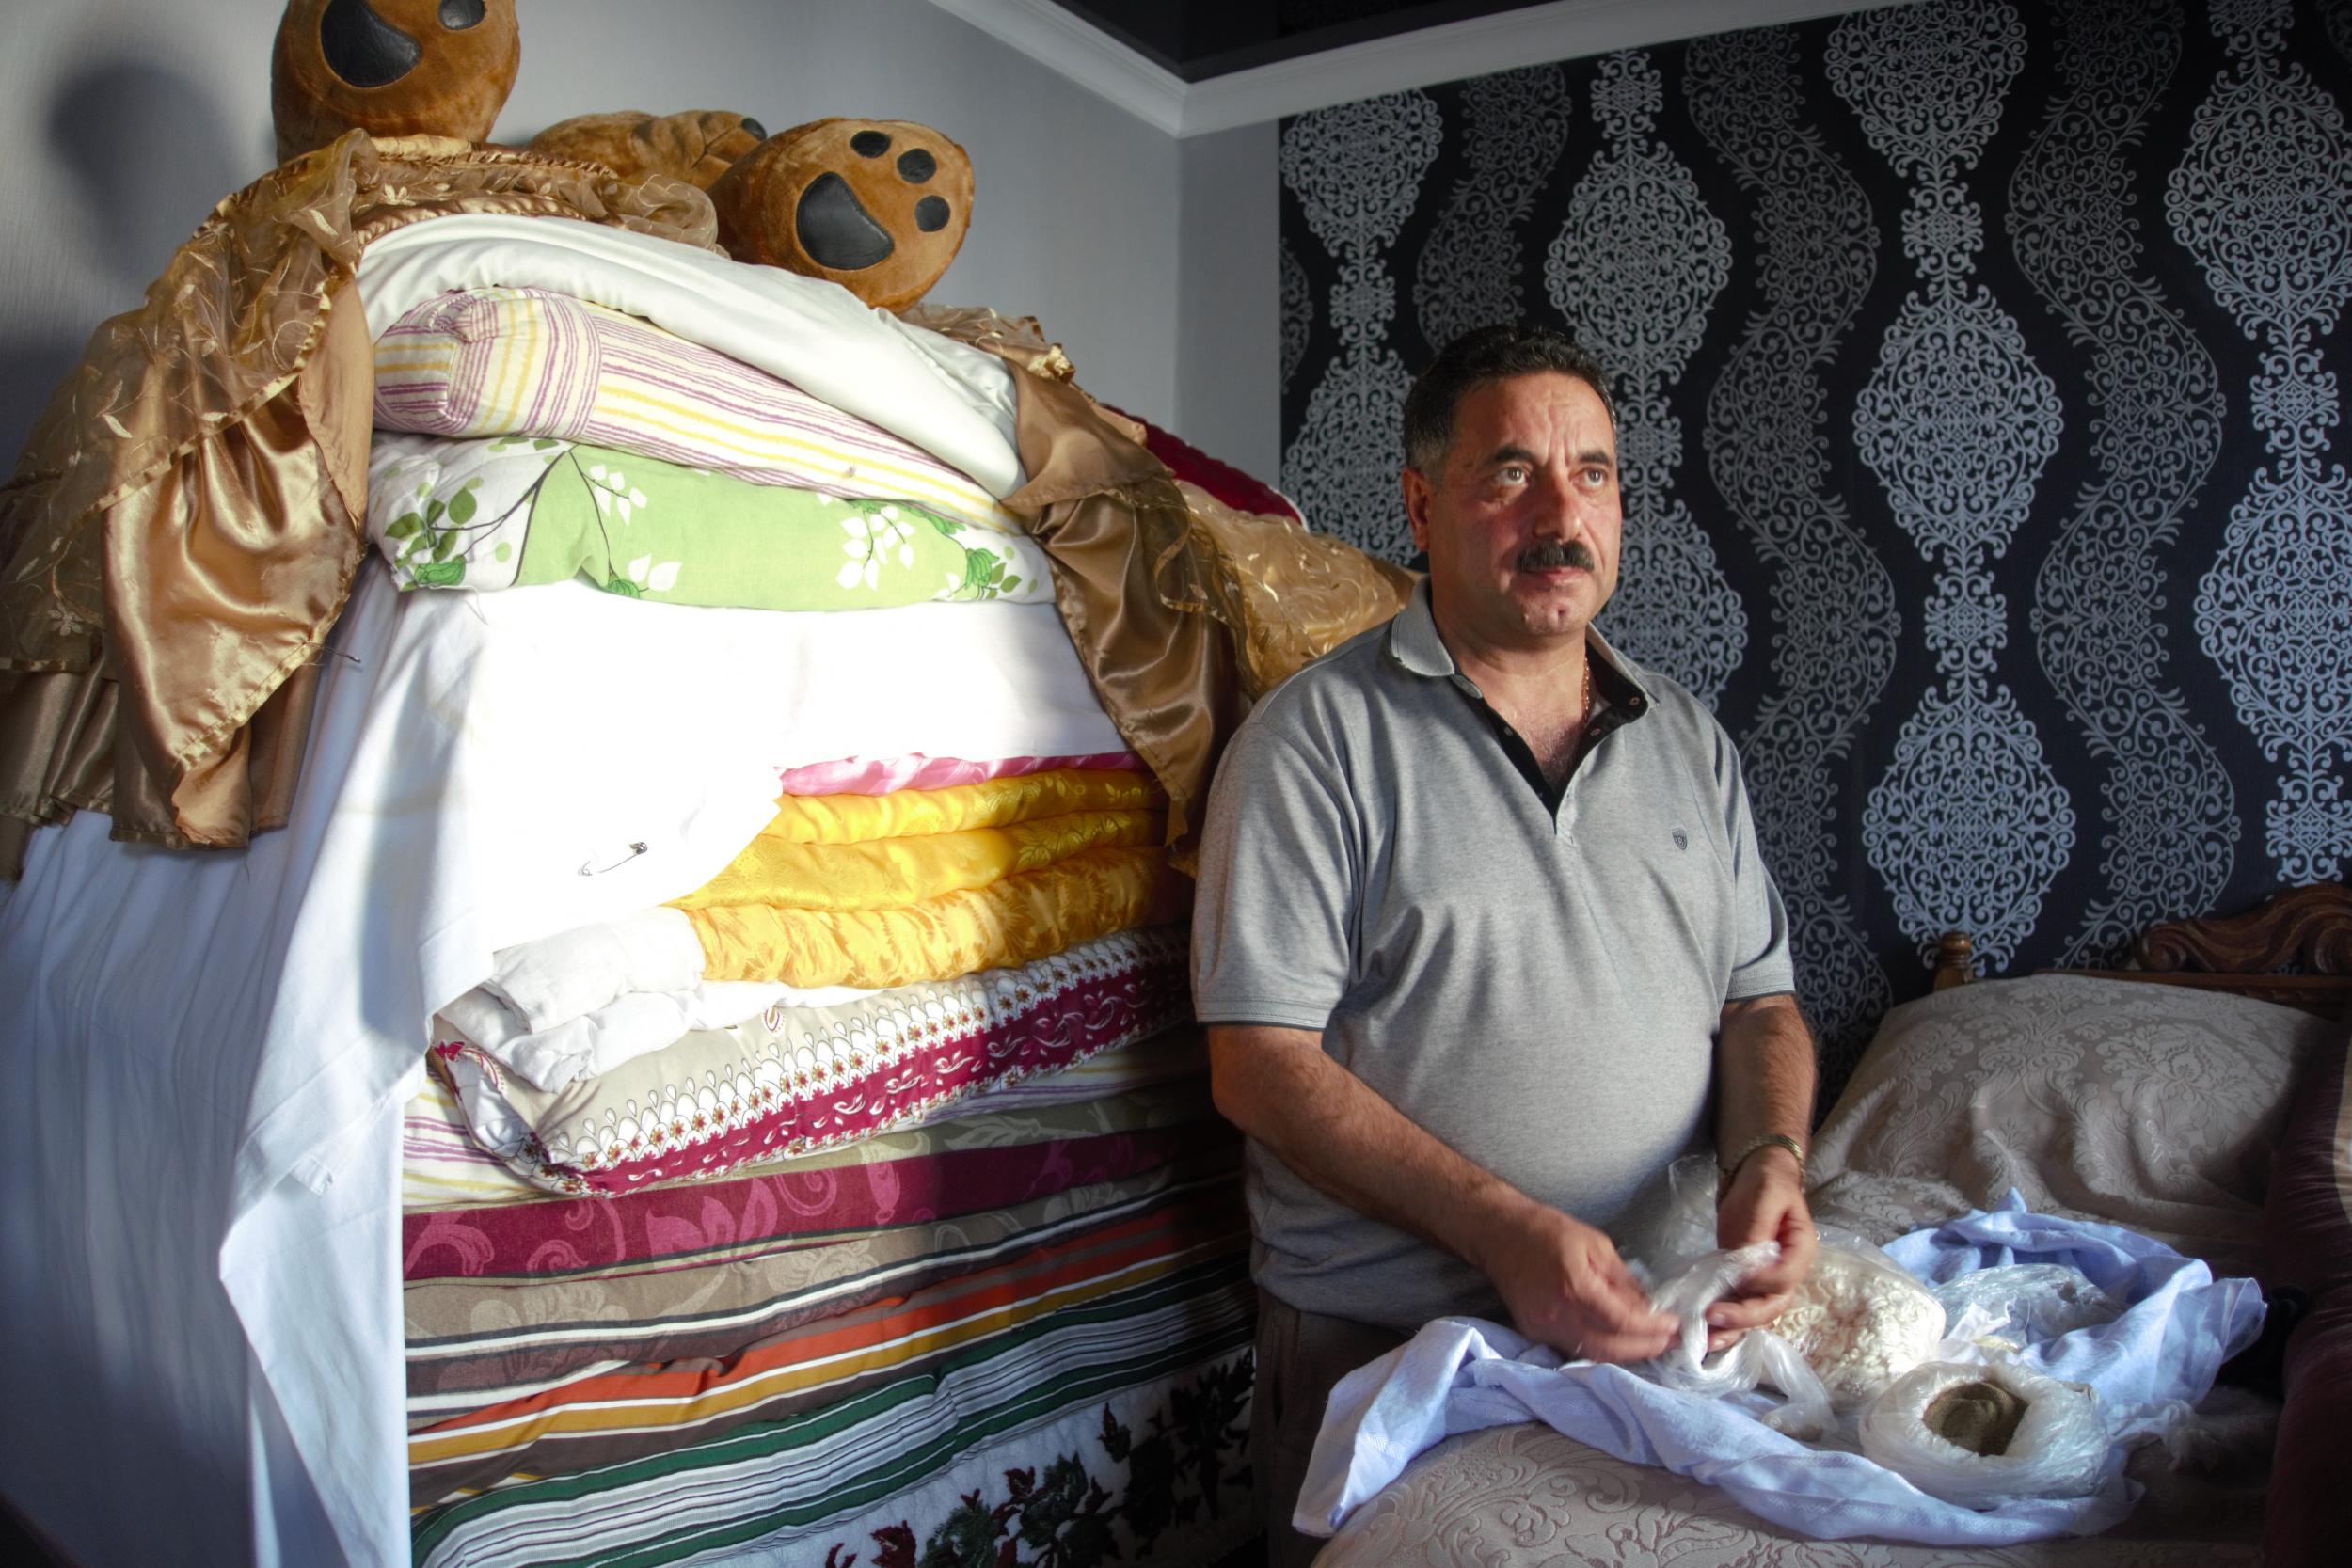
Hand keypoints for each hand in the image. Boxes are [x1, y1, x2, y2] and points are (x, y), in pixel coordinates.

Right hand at [1471, 1199, 1676, 1363]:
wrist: (1500, 1234)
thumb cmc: (1548, 1230)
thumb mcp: (1596, 1244)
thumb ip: (1623, 1281)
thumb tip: (1650, 1306)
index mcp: (1575, 1286)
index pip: (1623, 1321)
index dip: (1654, 1328)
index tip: (1674, 1324)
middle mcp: (1557, 1314)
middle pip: (1611, 1349)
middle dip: (1646, 1348)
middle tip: (1670, 1340)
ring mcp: (1543, 1328)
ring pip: (1593, 1356)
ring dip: (1626, 1354)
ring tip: (1650, 1343)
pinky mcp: (1534, 1333)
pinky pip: (1574, 1350)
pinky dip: (1601, 1350)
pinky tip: (1618, 1341)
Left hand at [1705, 1147, 1815, 1350]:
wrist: (1757, 1175)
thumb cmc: (1766, 1183)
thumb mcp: (1765, 1197)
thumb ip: (1758, 1229)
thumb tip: (1745, 1263)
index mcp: (1800, 1251)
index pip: (1786, 1277)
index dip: (1762, 1282)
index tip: (1736, 1276)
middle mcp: (1786, 1273)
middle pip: (1772, 1305)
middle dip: (1744, 1316)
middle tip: (1713, 1315)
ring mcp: (1765, 1281)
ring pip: (1755, 1314)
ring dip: (1732, 1329)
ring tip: (1705, 1339)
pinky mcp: (1744, 1281)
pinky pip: (1738, 1306)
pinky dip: (1723, 1321)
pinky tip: (1703, 1331)